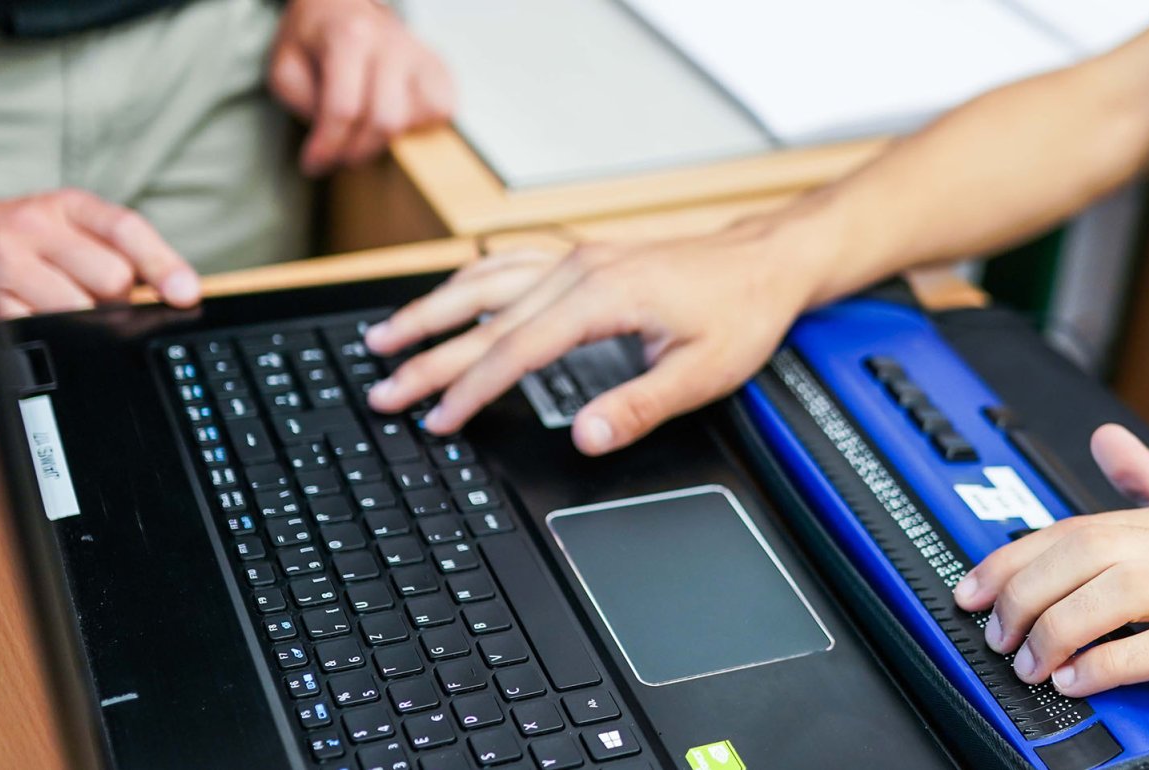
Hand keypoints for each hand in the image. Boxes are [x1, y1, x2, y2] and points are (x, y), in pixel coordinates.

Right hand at [0, 189, 199, 327]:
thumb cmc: (10, 240)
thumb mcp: (66, 229)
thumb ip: (118, 252)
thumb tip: (175, 293)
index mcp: (66, 205)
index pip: (126, 229)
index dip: (163, 264)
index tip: (186, 295)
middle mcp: (33, 224)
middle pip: (111, 277)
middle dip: (115, 304)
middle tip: (95, 307)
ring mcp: (2, 259)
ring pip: (75, 308)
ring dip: (81, 326)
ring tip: (60, 316)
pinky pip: (30, 330)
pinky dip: (42, 339)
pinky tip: (34, 328)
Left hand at [270, 0, 453, 175]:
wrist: (343, 6)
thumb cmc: (313, 39)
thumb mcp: (286, 65)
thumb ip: (302, 102)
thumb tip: (332, 137)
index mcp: (349, 36)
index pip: (343, 108)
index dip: (327, 146)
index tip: (313, 164)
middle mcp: (390, 42)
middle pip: (384, 120)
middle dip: (356, 150)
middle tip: (337, 154)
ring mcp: (420, 54)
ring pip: (416, 118)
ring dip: (386, 139)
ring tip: (364, 131)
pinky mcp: (438, 67)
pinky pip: (440, 110)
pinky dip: (418, 126)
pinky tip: (394, 118)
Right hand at [361, 230, 820, 454]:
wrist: (767, 261)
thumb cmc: (741, 312)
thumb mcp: (702, 372)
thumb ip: (639, 407)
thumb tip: (586, 438)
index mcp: (603, 297)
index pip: (515, 351)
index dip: (471, 390)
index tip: (437, 420)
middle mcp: (580, 269)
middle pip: (484, 317)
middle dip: (427, 355)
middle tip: (382, 389)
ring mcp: (577, 258)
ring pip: (484, 282)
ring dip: (431, 311)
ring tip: (383, 339)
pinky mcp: (582, 257)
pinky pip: (508, 267)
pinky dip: (466, 286)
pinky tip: (446, 301)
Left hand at [952, 425, 1148, 742]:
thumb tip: (1108, 440)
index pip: (1078, 528)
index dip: (1014, 558)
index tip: (972, 589)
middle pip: (1089, 553)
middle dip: (1025, 592)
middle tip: (993, 631)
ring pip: (1120, 594)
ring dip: (1059, 629)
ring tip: (1030, 661)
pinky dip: (1111, 664)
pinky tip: (1080, 680)